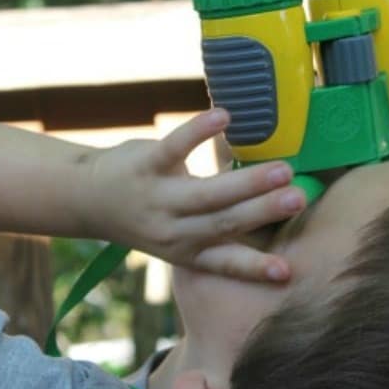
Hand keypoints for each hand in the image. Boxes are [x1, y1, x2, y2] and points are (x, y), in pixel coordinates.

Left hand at [84, 109, 305, 281]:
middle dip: (263, 212)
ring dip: (247, 182)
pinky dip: (198, 131)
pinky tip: (224, 117)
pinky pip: (175, 148)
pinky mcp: (145, 165)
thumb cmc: (152, 213)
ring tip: (283, 168)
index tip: (287, 271)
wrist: (90, 198)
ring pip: (207, 193)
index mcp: (186, 250)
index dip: (255, 268)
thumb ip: (219, 225)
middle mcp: (173, 230)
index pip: (223, 262)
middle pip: (224, 223)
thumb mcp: (180, 233)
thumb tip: (275, 200)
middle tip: (299, 198)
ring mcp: (158, 198)